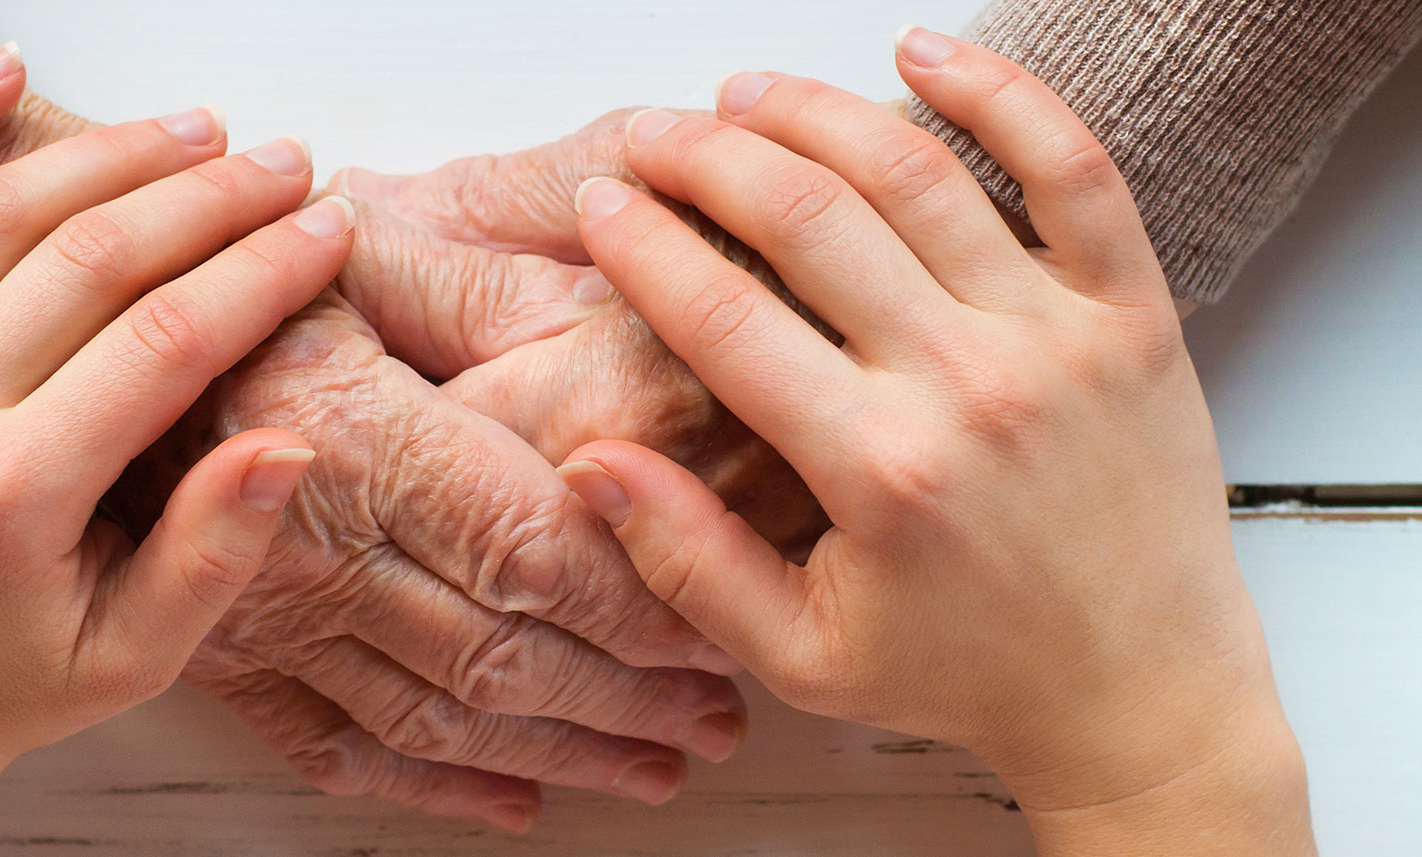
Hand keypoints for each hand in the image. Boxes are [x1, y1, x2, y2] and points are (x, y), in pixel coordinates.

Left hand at [0, 3, 745, 828]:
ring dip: (108, 155)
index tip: (328, 229)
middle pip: (93, 258)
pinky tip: (0, 75)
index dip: (262, 271)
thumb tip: (290, 439)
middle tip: (286, 166)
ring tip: (199, 130)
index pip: (167, 340)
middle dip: (210, 200)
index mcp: (11, 496)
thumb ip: (214, 551)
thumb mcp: (135, 655)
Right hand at [104, 286, 747, 831]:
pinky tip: (512, 804)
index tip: (714, 631)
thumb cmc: (217, 285)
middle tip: (718, 719)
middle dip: (631, 700)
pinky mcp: (228, 658)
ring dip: (563, 754)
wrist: (60, 350)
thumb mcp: (351, 252)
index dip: (639, 607)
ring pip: (441, 719)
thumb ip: (478, 288)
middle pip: (506, 654)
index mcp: (361, 440)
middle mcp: (315, 546)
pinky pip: (339, 750)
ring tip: (656, 766)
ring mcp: (267, 619)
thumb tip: (611, 321)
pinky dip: (434, 791)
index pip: (534, 552)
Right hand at [560, 31, 1311, 856]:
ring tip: (745, 93)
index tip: (600, 206)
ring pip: (918, 174)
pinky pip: (1073, 169)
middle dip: (706, 159)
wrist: (1139, 693)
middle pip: (809, 221)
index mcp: (881, 473)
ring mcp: (1059, 338)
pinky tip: (924, 50)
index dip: (645, 246)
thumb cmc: (970, 672)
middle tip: (653, 139)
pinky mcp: (1131, 314)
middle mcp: (970, 387)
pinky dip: (1000, 94)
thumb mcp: (800, 655)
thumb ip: (688, 562)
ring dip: (815, 114)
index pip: (725, 320)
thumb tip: (591, 465)